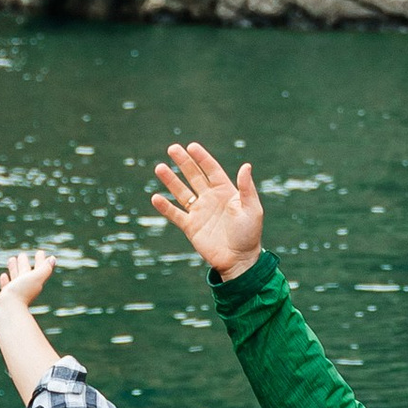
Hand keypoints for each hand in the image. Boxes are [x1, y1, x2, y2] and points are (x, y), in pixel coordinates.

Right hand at [0, 248, 59, 310]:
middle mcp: (25, 287)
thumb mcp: (36, 278)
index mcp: (34, 282)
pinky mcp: (5, 297)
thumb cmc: (22, 293)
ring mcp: (15, 292)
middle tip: (22, 254)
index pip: (39, 269)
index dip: (41, 260)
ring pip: (15, 277)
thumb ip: (45, 269)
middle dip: (25, 263)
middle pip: (26, 272)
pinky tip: (4, 275)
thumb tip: (53, 259)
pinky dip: (6, 280)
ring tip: (12, 259)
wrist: (7, 310)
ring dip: (14, 269)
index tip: (40, 252)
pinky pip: (6, 286)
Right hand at [151, 141, 263, 280]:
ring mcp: (199, 212)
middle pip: (194, 176)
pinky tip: (155, 197)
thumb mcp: (252, 209)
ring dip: (171, 180)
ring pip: (182, 192)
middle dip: (183, 162)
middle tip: (172, 148)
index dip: (202, 158)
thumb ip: (247, 188)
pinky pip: (175, 214)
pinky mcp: (191, 227)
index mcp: (226, 191)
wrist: (239, 260)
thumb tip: (246, 165)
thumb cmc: (249, 234)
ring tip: (160, 168)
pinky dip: (165, 207)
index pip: (212, 170)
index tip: (191, 146)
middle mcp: (211, 198)